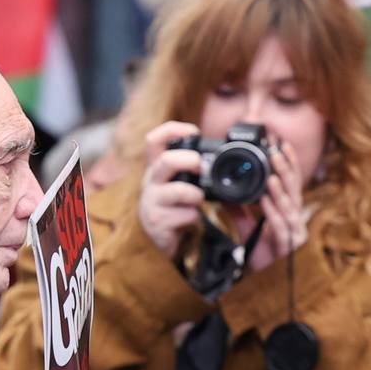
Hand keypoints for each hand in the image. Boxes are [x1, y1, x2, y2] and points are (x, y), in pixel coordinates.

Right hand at [136, 121, 209, 258]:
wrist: (161, 239)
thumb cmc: (174, 205)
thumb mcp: (179, 183)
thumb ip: (192, 169)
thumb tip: (220, 156)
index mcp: (156, 167)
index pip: (154, 140)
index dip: (173, 130)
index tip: (194, 132)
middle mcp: (150, 181)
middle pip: (166, 161)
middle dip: (189, 160)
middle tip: (201, 166)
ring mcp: (152, 202)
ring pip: (178, 191)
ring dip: (196, 195)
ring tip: (197, 200)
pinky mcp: (158, 222)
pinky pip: (185, 214)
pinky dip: (194, 217)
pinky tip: (190, 219)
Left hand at [242, 144, 309, 275]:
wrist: (265, 284)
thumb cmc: (262, 256)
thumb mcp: (248, 228)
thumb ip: (240, 211)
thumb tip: (225, 194)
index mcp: (288, 212)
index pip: (291, 183)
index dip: (289, 164)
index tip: (281, 145)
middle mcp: (295, 220)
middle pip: (293, 190)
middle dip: (285, 170)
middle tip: (276, 151)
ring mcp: (294, 234)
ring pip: (289, 207)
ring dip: (280, 189)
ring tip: (271, 173)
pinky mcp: (288, 248)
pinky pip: (280, 227)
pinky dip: (273, 213)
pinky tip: (265, 201)